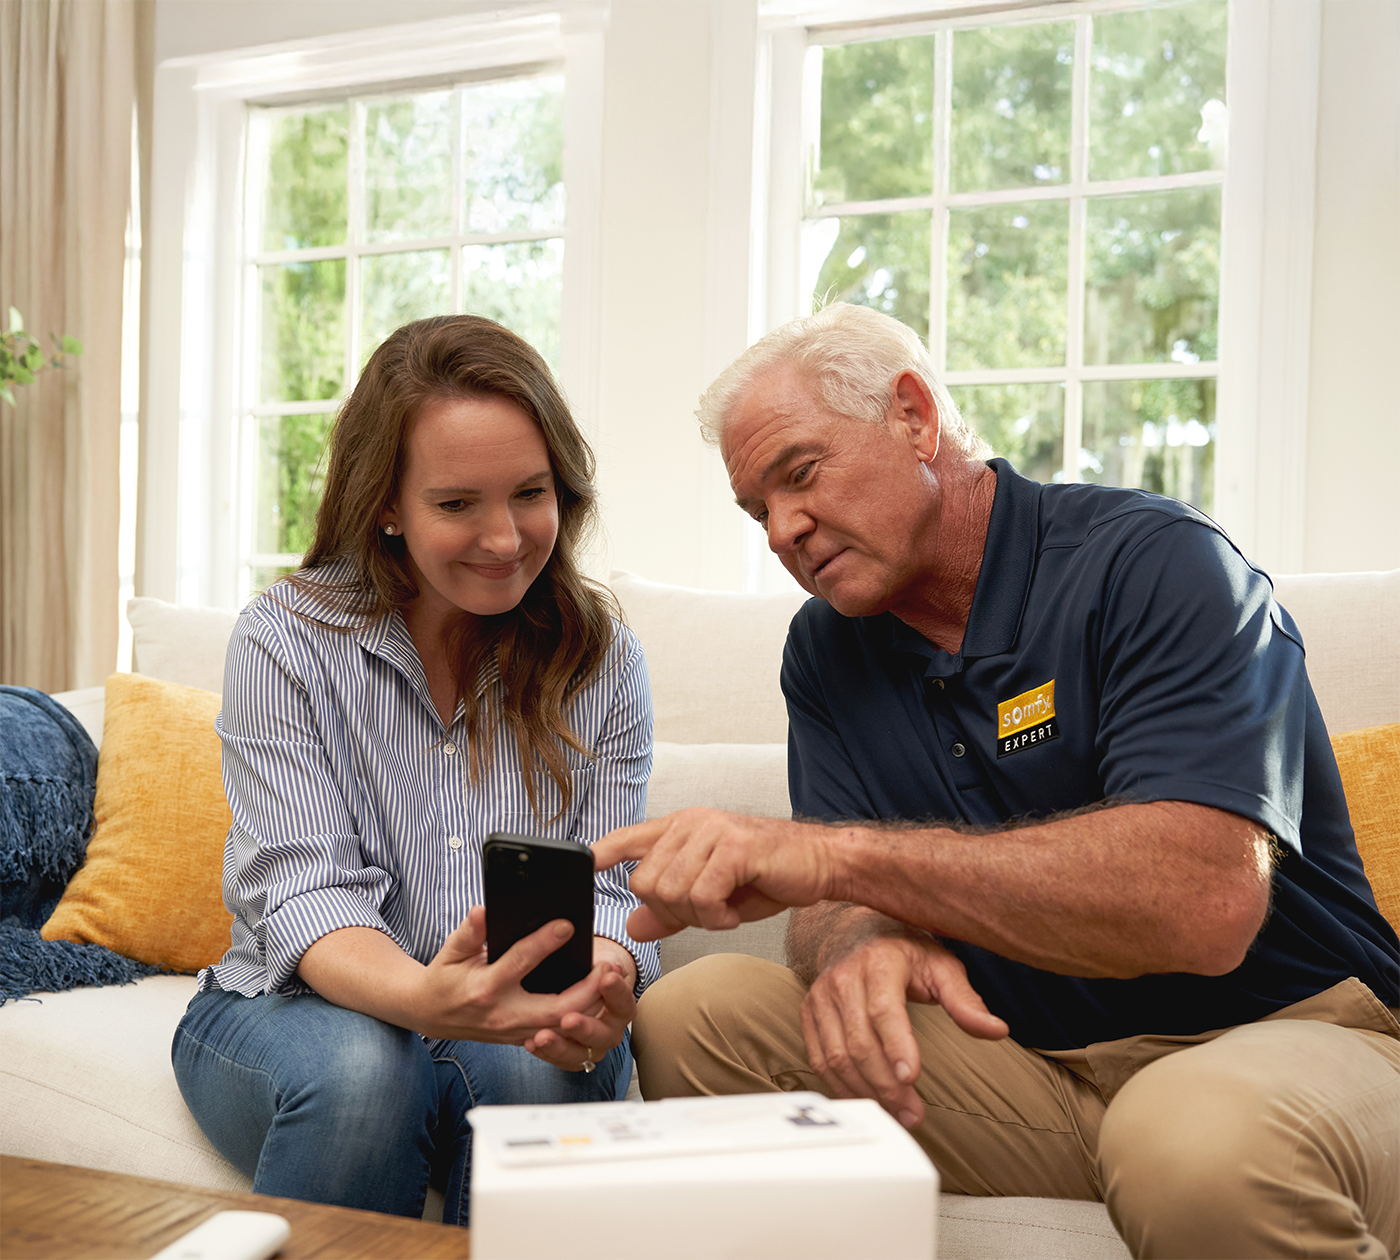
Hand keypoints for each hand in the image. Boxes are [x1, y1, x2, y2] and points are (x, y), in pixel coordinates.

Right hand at [410, 906, 607, 1041]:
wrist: (429, 1014)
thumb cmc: (444, 977)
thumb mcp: (450, 951)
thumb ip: (469, 932)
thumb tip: (483, 911)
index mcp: (484, 988)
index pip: (520, 963)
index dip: (544, 942)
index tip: (566, 925)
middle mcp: (503, 1014)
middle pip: (555, 1007)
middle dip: (586, 990)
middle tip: (608, 966)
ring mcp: (514, 1031)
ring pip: (562, 1025)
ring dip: (590, 1005)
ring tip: (610, 980)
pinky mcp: (521, 1038)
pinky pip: (557, 1031)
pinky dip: (580, 1017)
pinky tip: (599, 998)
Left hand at [524, 940, 637, 1071]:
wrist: (585, 983)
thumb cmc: (586, 965)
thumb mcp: (593, 959)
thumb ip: (599, 962)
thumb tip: (580, 940)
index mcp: (620, 1000)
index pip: (624, 1002)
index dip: (618, 991)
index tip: (606, 975)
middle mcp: (611, 1025)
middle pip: (605, 1034)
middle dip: (587, 1026)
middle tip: (568, 1018)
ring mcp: (592, 1044)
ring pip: (581, 1053)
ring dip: (561, 1045)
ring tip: (541, 1036)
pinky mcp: (572, 1055)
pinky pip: (562, 1061)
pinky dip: (548, 1053)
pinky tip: (531, 1042)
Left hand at [592, 807, 837, 940]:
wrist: (820, 863)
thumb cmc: (767, 876)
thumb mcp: (713, 898)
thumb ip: (671, 911)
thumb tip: (633, 927)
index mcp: (683, 829)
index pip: (630, 837)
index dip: (602, 852)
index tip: (580, 864)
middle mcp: (693, 824)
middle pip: (646, 882)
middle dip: (672, 912)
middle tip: (707, 913)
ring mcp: (713, 832)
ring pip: (672, 891)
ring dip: (698, 916)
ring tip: (724, 909)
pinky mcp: (734, 848)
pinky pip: (703, 896)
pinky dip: (716, 916)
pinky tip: (734, 910)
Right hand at [800, 933, 1007, 1127]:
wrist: (855, 934)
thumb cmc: (904, 952)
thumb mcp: (942, 965)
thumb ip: (965, 1000)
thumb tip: (996, 1029)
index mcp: (879, 961)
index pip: (883, 1008)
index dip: (896, 1045)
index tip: (911, 1078)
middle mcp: (844, 977)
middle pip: (859, 1041)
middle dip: (886, 1084)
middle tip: (913, 1114)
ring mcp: (821, 996)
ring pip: (836, 1055)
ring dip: (865, 1092)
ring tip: (896, 1114)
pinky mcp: (809, 1014)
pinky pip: (819, 1059)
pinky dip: (842, 1087)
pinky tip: (867, 1101)